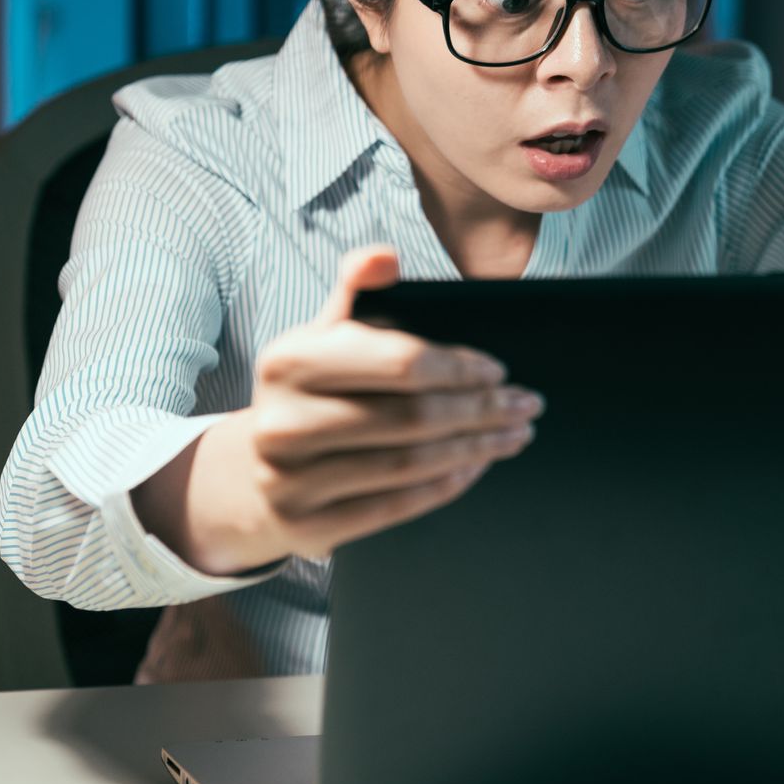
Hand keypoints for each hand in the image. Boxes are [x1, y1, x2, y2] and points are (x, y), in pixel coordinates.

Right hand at [133, 244, 540, 575]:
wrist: (258, 470)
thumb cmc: (311, 391)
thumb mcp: (323, 335)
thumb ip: (355, 289)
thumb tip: (383, 256)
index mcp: (287, 360)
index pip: (397, 361)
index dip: (456, 366)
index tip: (497, 369)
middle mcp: (280, 422)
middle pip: (410, 418)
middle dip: (481, 411)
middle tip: (525, 404)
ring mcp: (287, 479)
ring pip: (408, 465)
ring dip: (475, 449)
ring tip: (513, 435)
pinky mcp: (303, 527)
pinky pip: (394, 507)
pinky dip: (444, 486)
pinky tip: (473, 468)